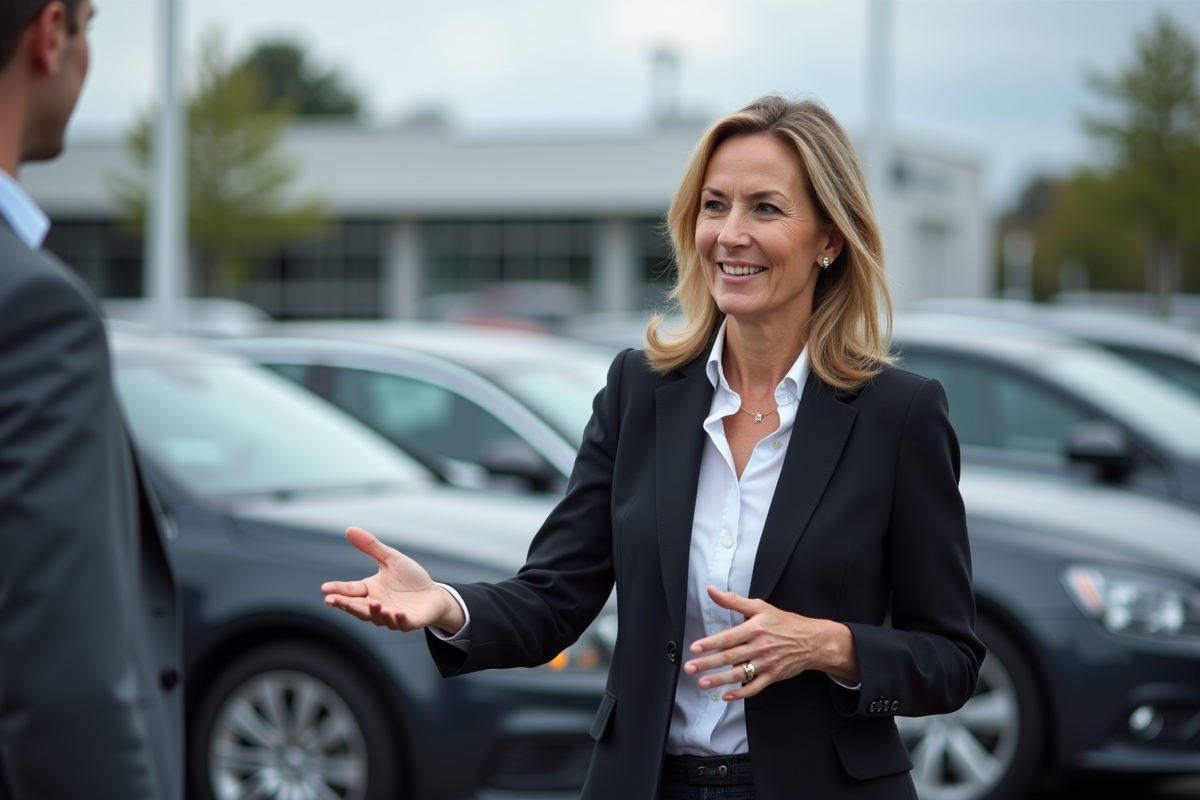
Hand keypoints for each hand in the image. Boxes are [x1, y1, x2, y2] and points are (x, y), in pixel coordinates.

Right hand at [321, 527, 464, 632]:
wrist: (433, 594)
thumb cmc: (410, 579)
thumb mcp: (391, 559)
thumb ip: (371, 547)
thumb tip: (349, 529)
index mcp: (370, 590)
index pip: (350, 590)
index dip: (338, 590)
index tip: (325, 589)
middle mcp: (377, 605)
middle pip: (357, 607)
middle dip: (345, 605)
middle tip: (333, 601)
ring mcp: (391, 616)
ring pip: (377, 617)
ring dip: (373, 612)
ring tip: (373, 602)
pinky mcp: (408, 622)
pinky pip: (400, 623)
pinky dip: (397, 620)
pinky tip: (397, 613)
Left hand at [681, 586, 859, 700]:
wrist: (812, 640)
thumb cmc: (784, 622)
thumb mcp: (760, 607)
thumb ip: (733, 600)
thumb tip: (711, 590)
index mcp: (755, 628)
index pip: (728, 637)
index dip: (710, 643)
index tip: (695, 648)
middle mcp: (759, 647)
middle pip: (730, 657)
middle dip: (707, 664)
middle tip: (690, 668)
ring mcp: (766, 663)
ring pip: (739, 674)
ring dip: (719, 680)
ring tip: (703, 683)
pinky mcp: (773, 676)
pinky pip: (754, 687)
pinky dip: (740, 693)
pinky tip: (726, 696)